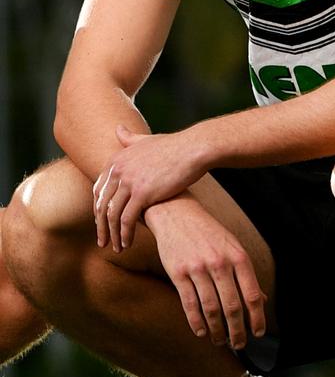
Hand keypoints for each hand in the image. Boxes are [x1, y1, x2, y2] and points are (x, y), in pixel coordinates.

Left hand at [93, 125, 203, 251]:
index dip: (99, 209)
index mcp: (117, 159)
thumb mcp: (147, 140)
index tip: (103, 223)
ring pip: (112, 215)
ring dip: (112, 235)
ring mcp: (129, 182)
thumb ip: (130, 138)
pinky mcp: (142, 194)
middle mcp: (118, 170)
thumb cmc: (174, 146)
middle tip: (103, 241)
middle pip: (102, 204)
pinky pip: (127, 220)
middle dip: (101, 226)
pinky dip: (125, 235)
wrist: (193, 149)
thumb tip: (118, 128)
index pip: (99, 190)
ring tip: (117, 248)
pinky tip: (128, 244)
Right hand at [146, 196, 267, 348]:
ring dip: (217, 331)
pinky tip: (202, 331)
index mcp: (238, 256)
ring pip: (211, 309)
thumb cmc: (209, 232)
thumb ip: (245, 274)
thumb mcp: (233, 247)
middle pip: (232, 306)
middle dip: (237, 331)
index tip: (258, 332)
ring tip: (220, 340)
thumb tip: (261, 300)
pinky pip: (190, 304)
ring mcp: (198, 268)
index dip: (257, 317)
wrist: (177, 214)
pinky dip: (197, 322)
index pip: (252, 294)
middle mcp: (220, 262)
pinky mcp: (178, 273)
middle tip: (238, 344)